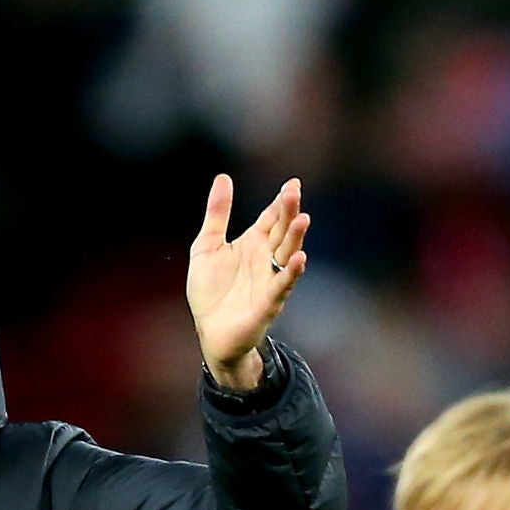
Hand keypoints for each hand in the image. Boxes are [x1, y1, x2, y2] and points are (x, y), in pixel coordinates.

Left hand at [189, 175, 310, 392]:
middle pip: (281, 231)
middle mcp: (265, 259)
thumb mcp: (206, 246)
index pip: (271, 217)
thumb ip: (217, 214)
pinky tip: (300, 258)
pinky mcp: (268, 303)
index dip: (281, 201)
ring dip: (295, 238)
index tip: (292, 183)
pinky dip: (291, 273)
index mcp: (252, 243)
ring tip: (303, 218)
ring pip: (286, 254)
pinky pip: (282, 286)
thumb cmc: (210, 292)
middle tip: (294, 192)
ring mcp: (269, 280)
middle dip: (288, 212)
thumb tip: (223, 177)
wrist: (210, 332)